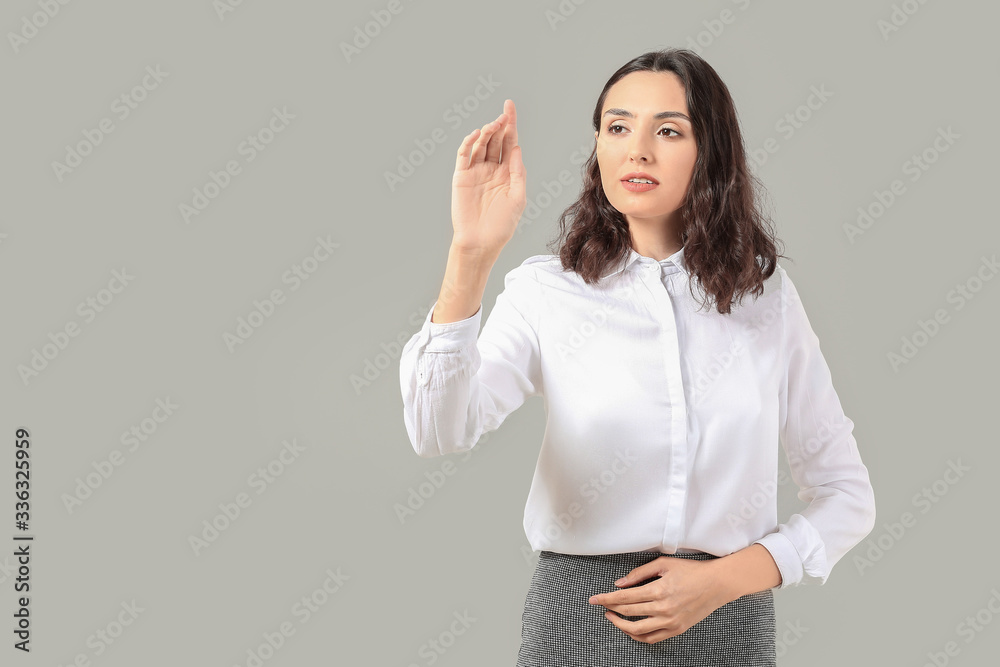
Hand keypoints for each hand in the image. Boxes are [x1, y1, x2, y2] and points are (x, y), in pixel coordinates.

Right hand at [450, 99, 525, 256]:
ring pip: (481, 144)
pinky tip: (476, 135)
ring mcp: (476, 172)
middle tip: (503, 115)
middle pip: (496, 140)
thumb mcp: (518, 198)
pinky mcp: (461, 176)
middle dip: (500, 125)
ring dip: (486, 132)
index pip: (510, 143)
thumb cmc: (502, 225)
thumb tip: (516, 148)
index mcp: (508, 173)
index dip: (511, 125)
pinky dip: (468, 143)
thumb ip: (518, 173)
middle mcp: (492, 169)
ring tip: (493, 125)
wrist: (480, 242)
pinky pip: (464, 155)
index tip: (510, 107)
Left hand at [587, 556, 735, 644]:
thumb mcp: (664, 564)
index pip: (625, 597)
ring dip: (621, 625)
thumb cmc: (691, 571)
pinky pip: (652, 638)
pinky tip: (630, 629)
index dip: (607, 598)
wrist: (717, 584)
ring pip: (638, 630)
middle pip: (628, 612)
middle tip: (600, 605)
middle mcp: (664, 608)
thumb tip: (620, 583)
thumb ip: (639, 574)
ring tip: (612, 617)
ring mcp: (671, 622)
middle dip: (610, 608)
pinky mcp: (677, 629)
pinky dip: (638, 636)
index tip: (594, 599)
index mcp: (659, 590)